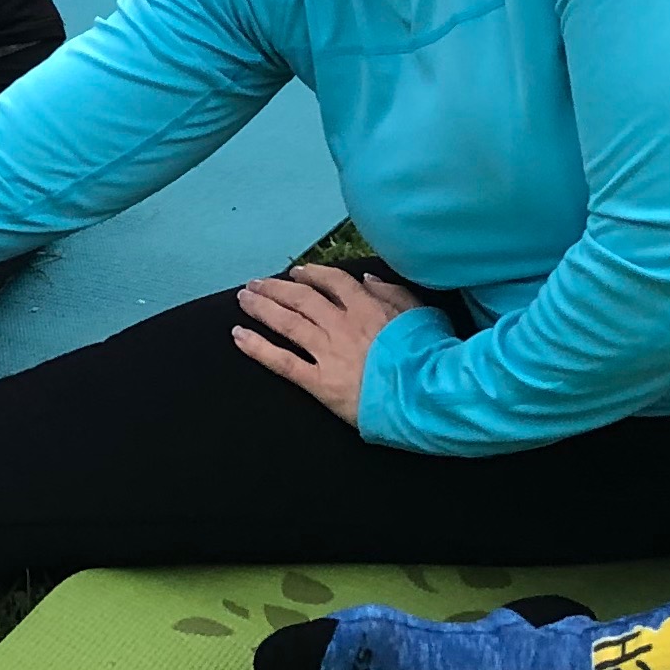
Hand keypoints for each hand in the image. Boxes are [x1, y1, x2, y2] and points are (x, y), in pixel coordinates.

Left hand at [231, 263, 431, 424]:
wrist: (427, 396)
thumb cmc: (430, 357)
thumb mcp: (421, 314)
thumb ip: (393, 293)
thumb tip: (367, 279)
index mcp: (367, 307)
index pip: (333, 282)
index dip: (312, 275)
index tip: (296, 273)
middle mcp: (342, 324)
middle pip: (300, 298)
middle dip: (275, 288)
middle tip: (256, 284)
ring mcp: (328, 352)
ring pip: (286, 322)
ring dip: (261, 308)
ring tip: (244, 299)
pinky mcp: (320, 382)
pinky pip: (282, 361)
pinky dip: (257, 347)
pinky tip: (238, 336)